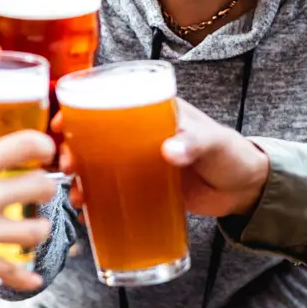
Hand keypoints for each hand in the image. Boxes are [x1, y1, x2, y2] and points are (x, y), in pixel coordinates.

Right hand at [0, 129, 55, 288]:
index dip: (41, 145)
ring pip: (37, 231)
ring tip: (30, 225)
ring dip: (38, 227)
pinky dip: (25, 278)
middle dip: (44, 186)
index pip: (24, 146)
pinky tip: (33, 278)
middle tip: (37, 187)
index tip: (42, 150)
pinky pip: (13, 274)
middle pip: (42, 187)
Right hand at [56, 100, 268, 217]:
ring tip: (76, 191)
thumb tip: (169, 151)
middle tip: (66, 163)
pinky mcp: (142, 186)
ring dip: (80, 174)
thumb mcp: (213, 143)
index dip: (79, 108)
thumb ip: (193, 144)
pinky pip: (111, 188)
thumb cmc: (230, 154)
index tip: (62, 122)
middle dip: (72, 146)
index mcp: (153, 109)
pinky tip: (86, 209)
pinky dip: (96, 197)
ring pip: (97, 162)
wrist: (244, 190)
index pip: (109, 99)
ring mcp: (138, 160)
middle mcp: (139, 132)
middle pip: (93, 134)